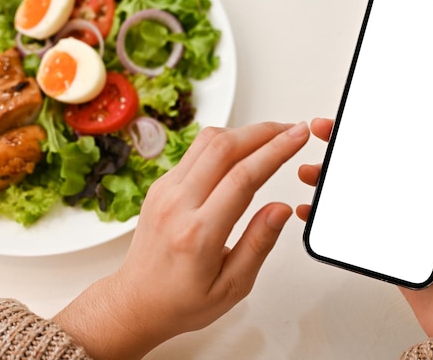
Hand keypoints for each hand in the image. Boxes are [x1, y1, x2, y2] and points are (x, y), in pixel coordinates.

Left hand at [54, 121, 309, 359]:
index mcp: (199, 234)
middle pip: (224, 147)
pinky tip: (244, 148)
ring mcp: (164, 191)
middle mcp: (177, 205)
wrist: (135, 302)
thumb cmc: (182, 301)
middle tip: (292, 130)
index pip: (243, 177)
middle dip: (264, 132)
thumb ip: (259, 244)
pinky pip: (195, 151)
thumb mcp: (232, 286)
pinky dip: (225, 142)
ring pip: (207, 141)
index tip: (298, 136)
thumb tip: (282, 208)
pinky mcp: (161, 185)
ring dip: (244, 131)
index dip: (275, 151)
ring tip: (272, 135)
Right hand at [297, 118, 432, 337]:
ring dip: (333, 178)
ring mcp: (399, 223)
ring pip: (361, 192)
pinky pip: (355, 224)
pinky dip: (332, 216)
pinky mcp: (385, 243)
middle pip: (378, 166)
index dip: (386, 131)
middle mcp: (420, 203)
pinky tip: (314, 209)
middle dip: (349, 148)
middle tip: (325, 133)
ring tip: (311, 171)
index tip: (363, 117)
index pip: (411, 151)